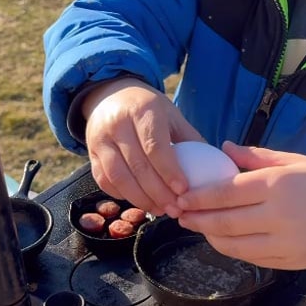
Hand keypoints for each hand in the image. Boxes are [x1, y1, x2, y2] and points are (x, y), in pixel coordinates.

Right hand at [82, 77, 205, 216]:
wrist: (110, 94)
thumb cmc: (148, 108)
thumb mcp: (170, 113)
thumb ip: (190, 138)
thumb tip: (215, 165)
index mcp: (142, 111)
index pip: (155, 146)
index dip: (169, 171)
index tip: (183, 191)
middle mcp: (117, 124)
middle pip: (137, 166)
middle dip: (157, 193)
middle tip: (175, 210)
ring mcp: (100, 139)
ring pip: (117, 177)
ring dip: (140, 199)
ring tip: (159, 210)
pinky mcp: (90, 153)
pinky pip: (104, 180)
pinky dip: (122, 195)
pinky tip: (140, 202)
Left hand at [175, 142, 305, 269]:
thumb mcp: (292, 161)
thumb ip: (255, 157)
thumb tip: (223, 146)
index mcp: (277, 185)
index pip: (227, 192)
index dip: (199, 197)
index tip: (181, 196)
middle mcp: (278, 216)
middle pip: (225, 222)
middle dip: (197, 219)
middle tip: (179, 214)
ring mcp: (283, 243)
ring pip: (234, 245)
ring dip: (210, 236)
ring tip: (196, 226)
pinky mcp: (288, 262)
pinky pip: (250, 258)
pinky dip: (231, 249)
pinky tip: (221, 239)